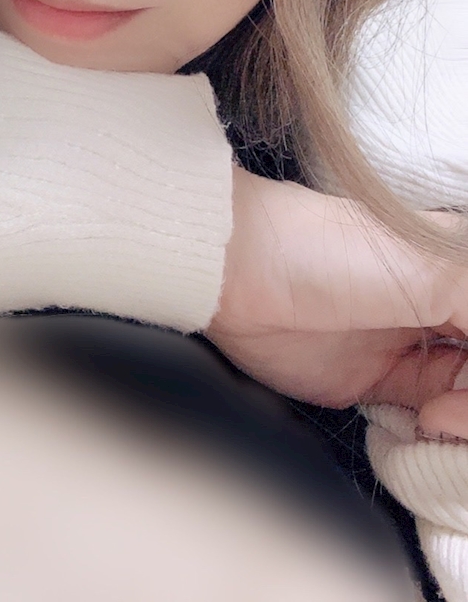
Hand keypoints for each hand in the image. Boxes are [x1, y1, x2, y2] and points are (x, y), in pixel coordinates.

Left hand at [206, 167, 467, 407]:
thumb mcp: (433, 266)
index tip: (467, 382)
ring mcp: (416, 349)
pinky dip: (441, 436)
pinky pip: (434, 423)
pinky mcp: (383, 385)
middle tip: (447, 412)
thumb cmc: (334, 252)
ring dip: (463, 423)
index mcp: (461, 270)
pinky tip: (426, 429)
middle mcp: (447, 309)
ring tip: (435, 421)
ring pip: (466, 400)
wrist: (244, 275)